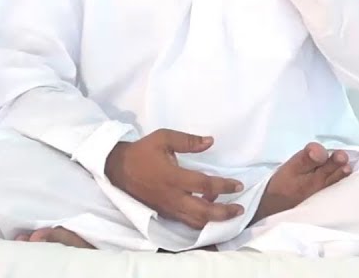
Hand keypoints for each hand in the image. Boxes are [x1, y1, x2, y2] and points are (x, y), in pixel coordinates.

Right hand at [103, 129, 245, 228]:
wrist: (118, 169)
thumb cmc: (143, 152)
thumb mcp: (163, 138)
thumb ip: (187, 140)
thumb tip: (210, 141)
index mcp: (173, 178)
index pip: (205, 186)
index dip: (224, 186)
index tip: (239, 185)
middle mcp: (172, 197)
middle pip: (203, 212)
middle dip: (224, 213)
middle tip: (240, 209)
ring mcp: (168, 208)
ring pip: (195, 222)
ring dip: (214, 220)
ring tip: (229, 214)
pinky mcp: (164, 213)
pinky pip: (185, 222)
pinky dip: (200, 221)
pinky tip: (210, 214)